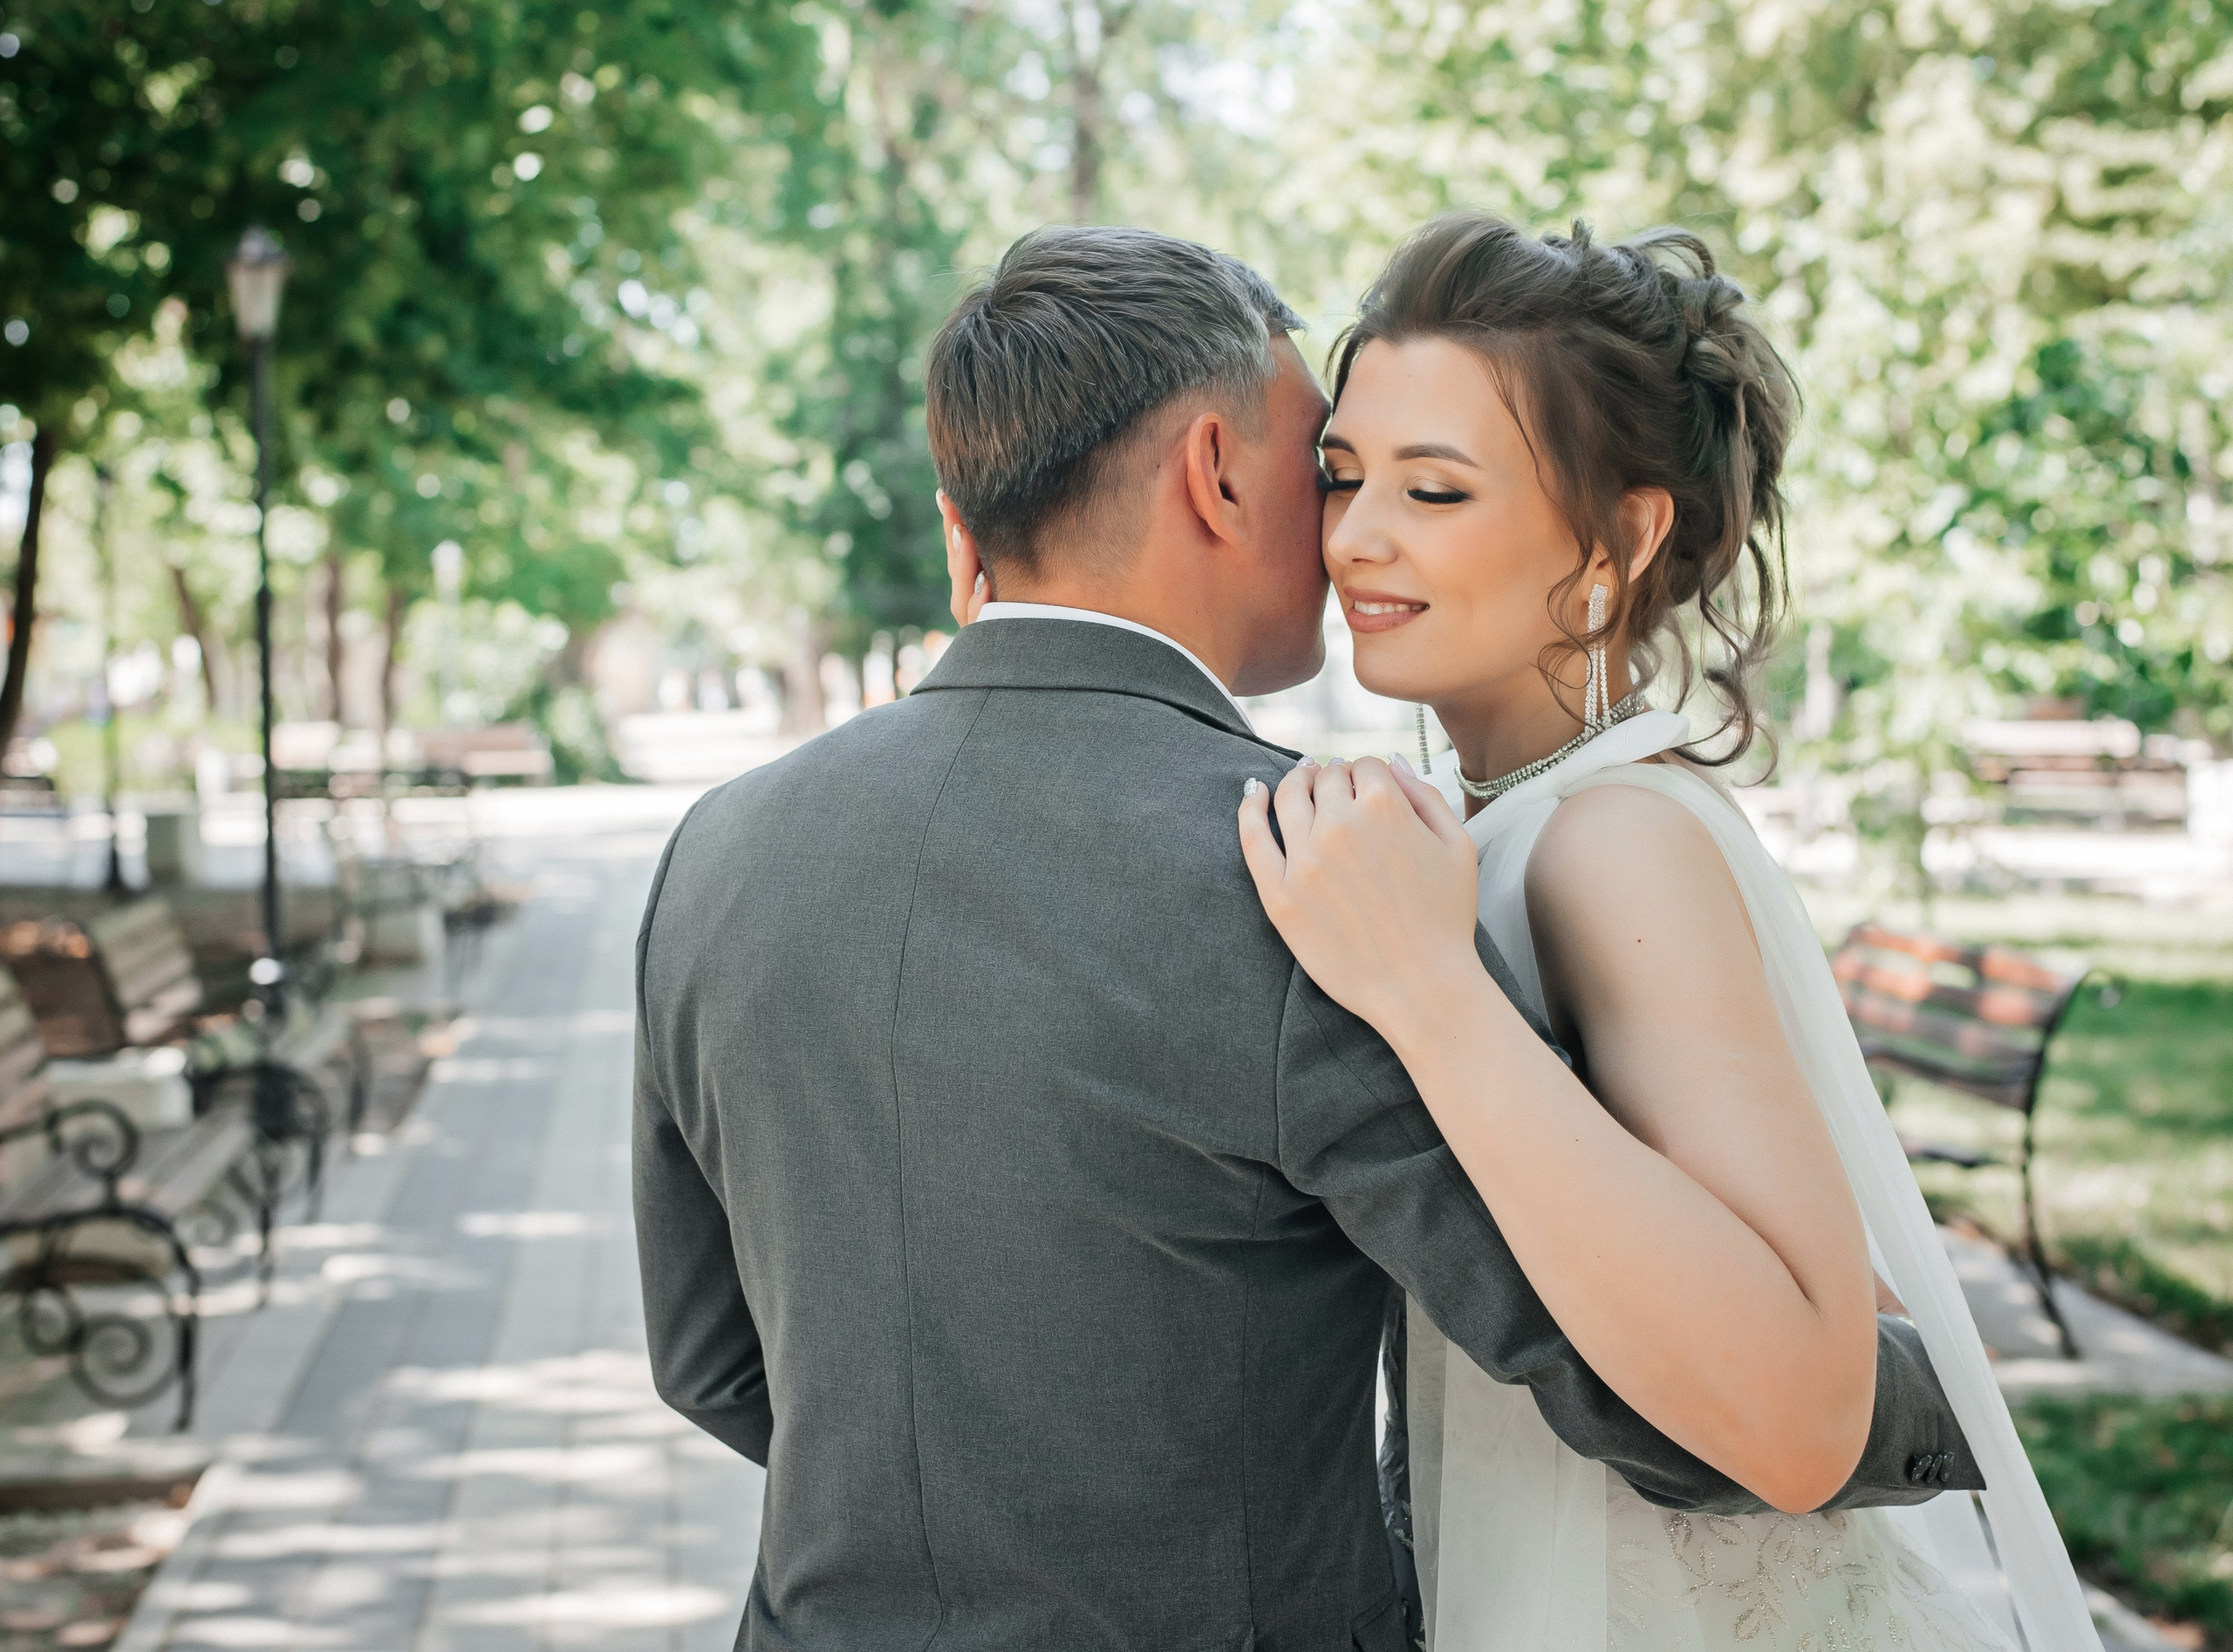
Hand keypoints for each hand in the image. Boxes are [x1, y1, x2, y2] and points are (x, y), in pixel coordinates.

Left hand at [1237, 755, 1483, 1038]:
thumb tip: (1394, 762)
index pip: (1365, 766)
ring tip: (1300, 783)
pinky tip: (1254, 795)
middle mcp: (1340, 825)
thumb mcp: (1458, 847)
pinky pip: (1253, 838)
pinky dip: (1249, 808)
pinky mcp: (1280, 895)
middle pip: (1326, 777)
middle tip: (1335, 787)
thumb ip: (1426, 795)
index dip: (1368, 774)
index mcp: (1386, 807)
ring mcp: (1305, 860)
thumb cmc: (1446, 920)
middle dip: (1334, 777)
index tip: (1368, 788)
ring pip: (1289, 797)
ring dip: (1296, 783)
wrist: (1421, 987)